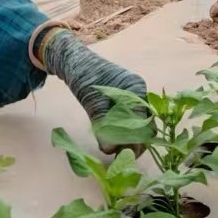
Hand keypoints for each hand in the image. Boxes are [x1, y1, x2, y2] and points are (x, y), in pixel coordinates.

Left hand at [38, 27, 147, 154]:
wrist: (73, 60)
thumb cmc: (84, 76)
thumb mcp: (93, 102)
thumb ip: (103, 125)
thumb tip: (110, 150)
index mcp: (135, 88)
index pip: (143, 120)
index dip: (135, 140)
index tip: (126, 155)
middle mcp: (138, 92)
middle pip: (145, 123)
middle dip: (136, 142)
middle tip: (123, 157)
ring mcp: (132, 95)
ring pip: (138, 123)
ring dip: (130, 138)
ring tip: (117, 152)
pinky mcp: (123, 100)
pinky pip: (129, 118)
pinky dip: (123, 131)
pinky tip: (114, 141)